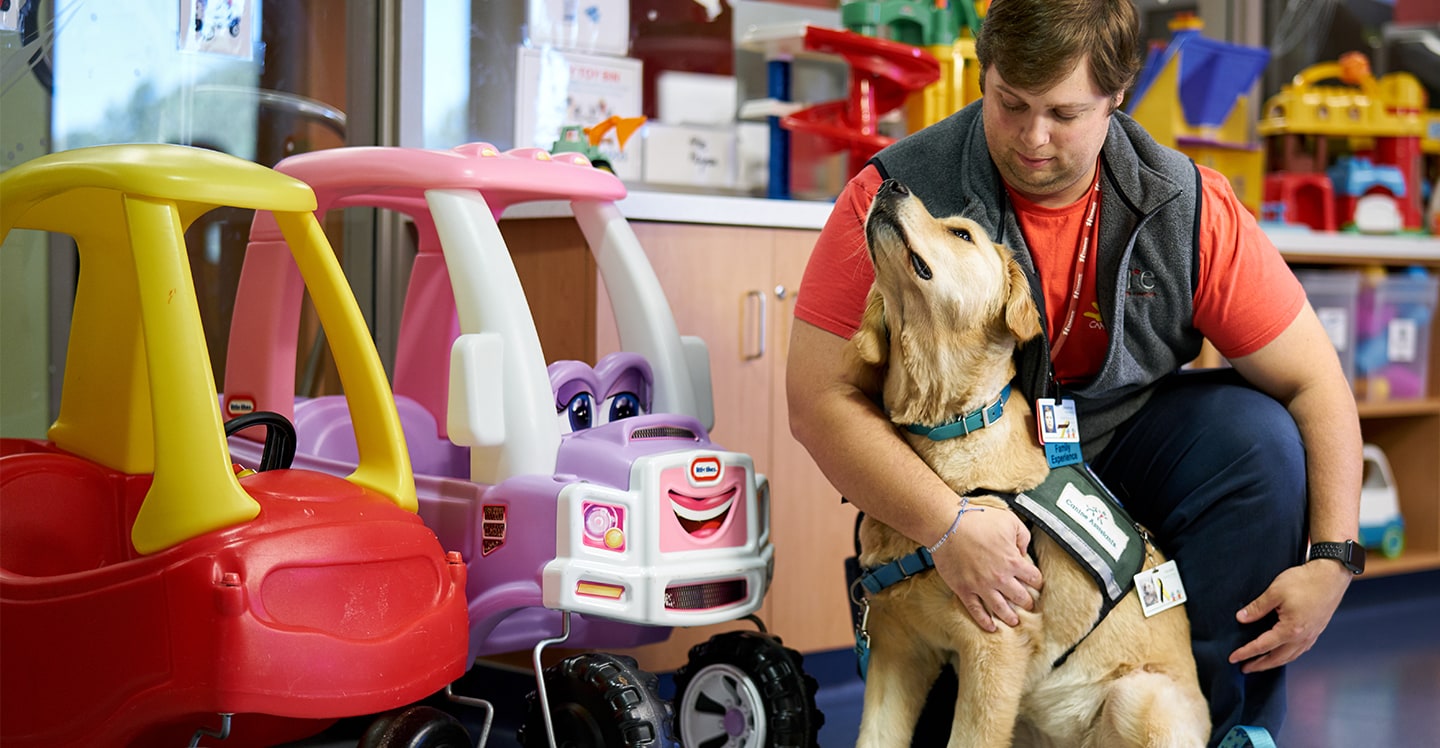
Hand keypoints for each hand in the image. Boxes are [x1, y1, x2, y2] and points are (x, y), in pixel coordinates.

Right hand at [931, 506, 1042, 631]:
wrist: (947, 526)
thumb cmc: (977, 520)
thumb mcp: (1009, 520)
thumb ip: (1022, 536)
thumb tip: (1023, 550)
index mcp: (1013, 561)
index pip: (1033, 578)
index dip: (1037, 582)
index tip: (1036, 584)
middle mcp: (1000, 578)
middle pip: (1020, 597)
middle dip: (1027, 603)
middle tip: (1029, 606)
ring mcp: (981, 586)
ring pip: (1001, 609)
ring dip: (1010, 617)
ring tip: (1014, 621)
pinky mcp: (964, 590)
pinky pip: (976, 610)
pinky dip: (984, 621)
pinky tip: (991, 627)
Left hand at [1228, 560, 1351, 672]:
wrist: (1331, 575)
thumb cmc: (1305, 581)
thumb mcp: (1275, 591)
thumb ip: (1257, 607)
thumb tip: (1241, 618)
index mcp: (1290, 629)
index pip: (1262, 646)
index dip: (1246, 653)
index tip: (1233, 658)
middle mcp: (1302, 637)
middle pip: (1277, 658)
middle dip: (1259, 665)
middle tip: (1245, 668)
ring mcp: (1312, 635)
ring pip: (1290, 656)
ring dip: (1274, 662)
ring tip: (1261, 664)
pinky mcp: (1316, 630)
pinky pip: (1300, 650)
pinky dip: (1288, 655)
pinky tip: (1283, 653)